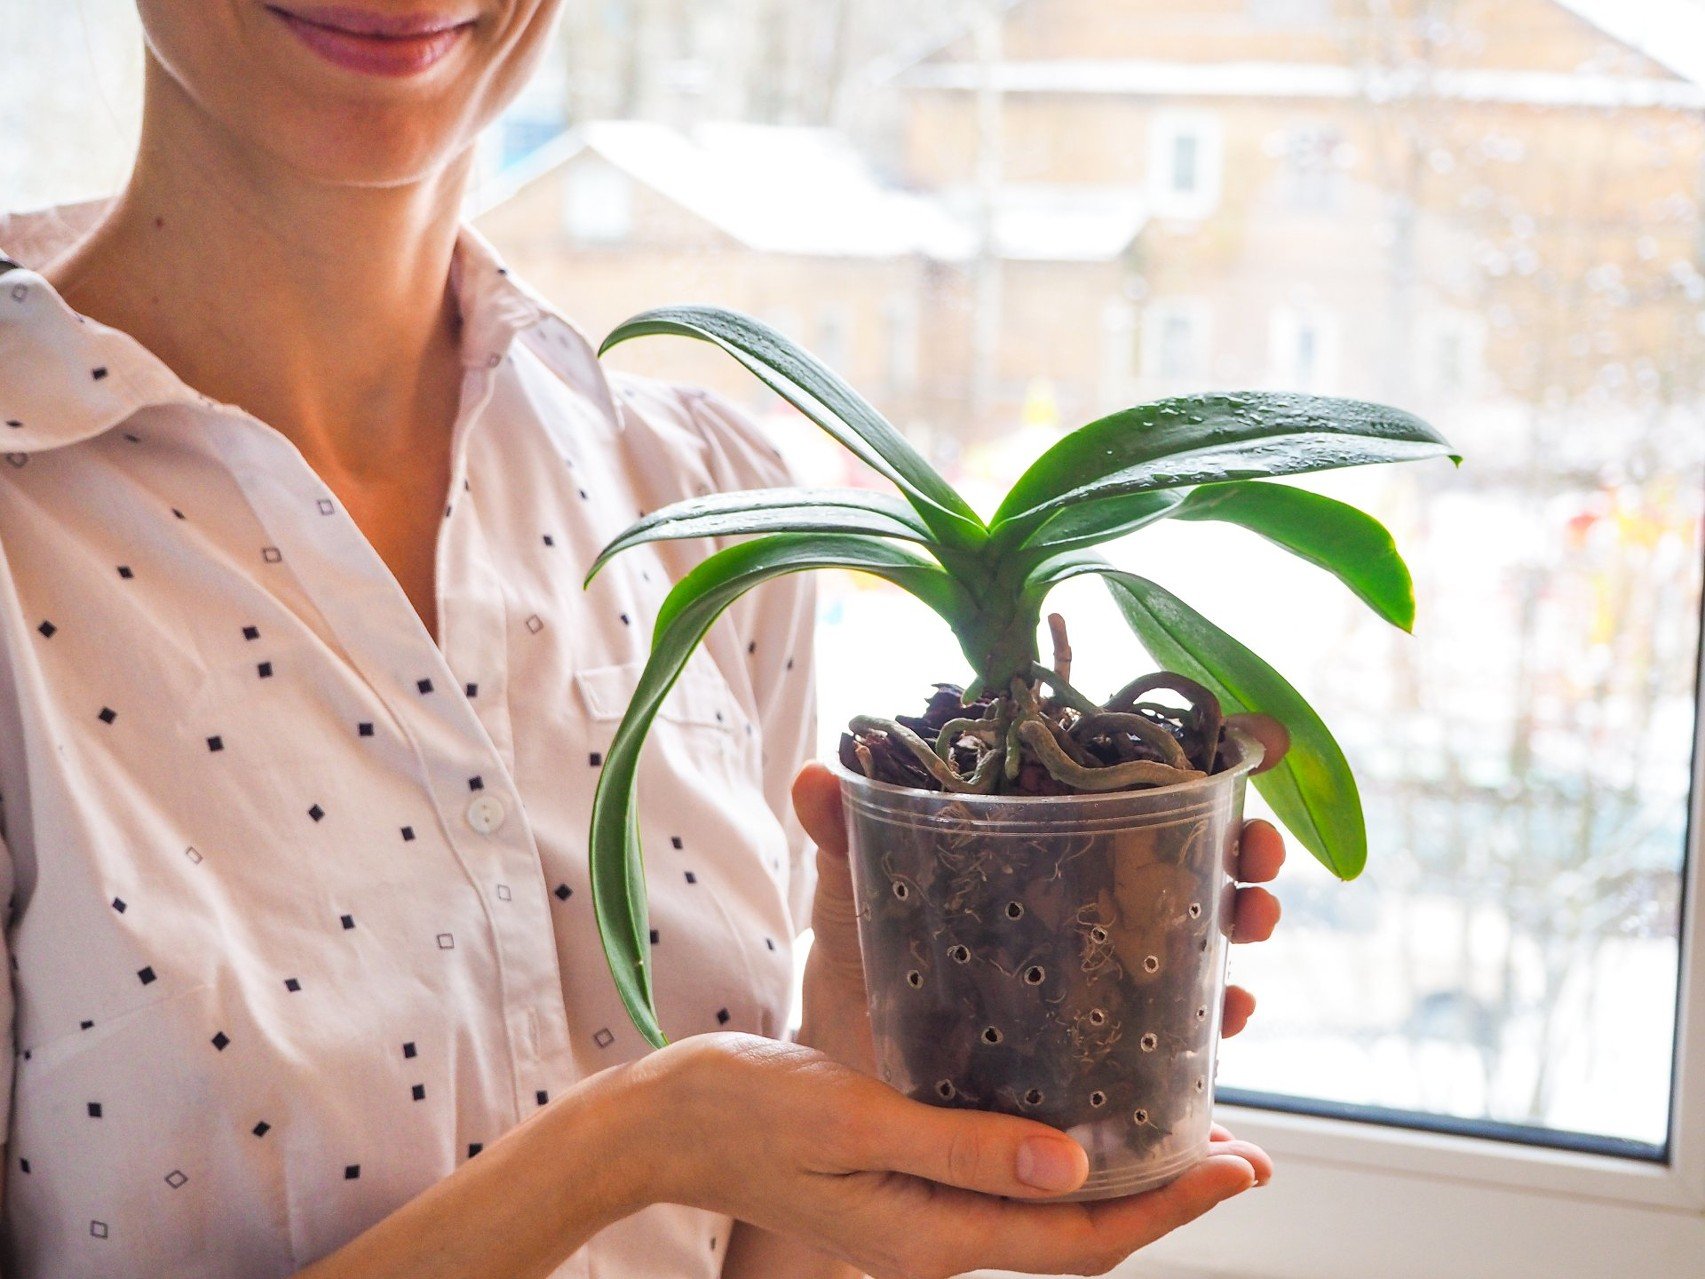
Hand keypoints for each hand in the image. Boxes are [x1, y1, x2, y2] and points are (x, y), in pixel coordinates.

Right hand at [648, 1032, 1267, 1278]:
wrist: (669, 1123)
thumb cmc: (747, 1110)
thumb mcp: (853, 1117)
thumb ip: (962, 1147)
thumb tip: (1074, 1166)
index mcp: (932, 1236)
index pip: (1079, 1236)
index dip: (1170, 1207)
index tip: (1241, 1166)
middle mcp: (939, 1241)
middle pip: (1081, 1238)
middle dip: (1170, 1203)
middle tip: (1245, 1158)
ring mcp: (924, 1221)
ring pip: (1052, 1220)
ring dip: (1129, 1188)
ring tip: (1191, 1145)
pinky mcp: (911, 1188)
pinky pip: (1010, 1193)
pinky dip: (1068, 1169)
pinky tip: (1089, 1129)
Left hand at [791, 710, 1288, 1053]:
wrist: (856, 1056)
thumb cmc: (864, 955)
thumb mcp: (857, 891)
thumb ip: (844, 836)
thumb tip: (813, 775)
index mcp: (1041, 844)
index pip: (1134, 792)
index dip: (1198, 769)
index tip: (1252, 747)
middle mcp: (1086, 896)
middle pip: (1189, 856)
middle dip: (1242, 847)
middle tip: (1259, 851)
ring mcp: (1104, 965)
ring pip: (1201, 932)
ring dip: (1244, 920)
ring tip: (1257, 921)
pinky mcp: (1107, 1036)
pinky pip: (1180, 1024)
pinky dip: (1216, 1017)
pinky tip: (1233, 1011)